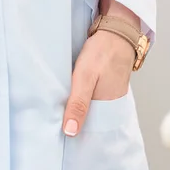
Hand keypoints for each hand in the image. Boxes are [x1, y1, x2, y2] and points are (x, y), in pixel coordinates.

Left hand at [62, 0, 140, 136]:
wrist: (116, 32)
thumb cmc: (102, 53)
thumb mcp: (85, 78)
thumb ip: (78, 104)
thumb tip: (70, 131)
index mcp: (108, 106)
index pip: (89, 128)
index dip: (75, 133)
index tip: (58, 137)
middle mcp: (111, 103)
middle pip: (90, 120)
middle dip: (74, 123)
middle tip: (53, 124)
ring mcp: (110, 93)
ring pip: (90, 108)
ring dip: (76, 110)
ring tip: (58, 112)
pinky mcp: (106, 84)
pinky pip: (92, 97)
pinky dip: (81, 98)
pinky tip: (71, 95)